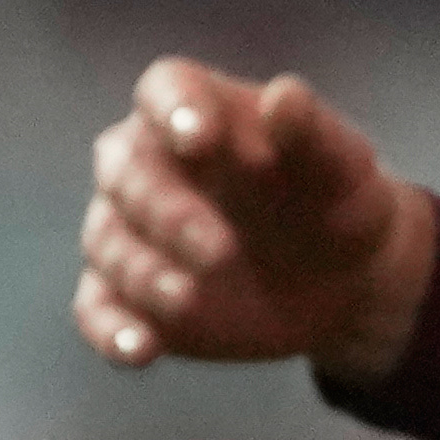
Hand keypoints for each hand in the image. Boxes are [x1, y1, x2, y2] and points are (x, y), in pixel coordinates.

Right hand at [71, 57, 437, 388]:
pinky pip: (96, 308)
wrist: (337, 281)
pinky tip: (140, 350)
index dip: (174, 110)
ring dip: (144, 272)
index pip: (164, 89)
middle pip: (125, 171)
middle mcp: (148, 163)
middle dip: (166, 212)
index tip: (200, 140)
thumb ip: (313, 132)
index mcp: (199, 109)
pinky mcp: (125, 295)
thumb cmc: (335, 201)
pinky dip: (111, 330)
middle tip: (220, 251)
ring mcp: (130, 231)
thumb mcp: (342, 167)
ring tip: (191, 300)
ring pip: (109, 242)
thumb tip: (284, 96)